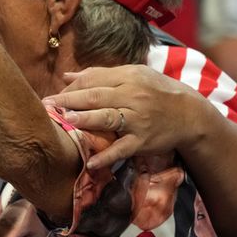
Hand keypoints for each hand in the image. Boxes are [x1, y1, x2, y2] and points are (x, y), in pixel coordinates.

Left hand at [44, 64, 207, 169]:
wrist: (189, 114)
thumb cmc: (156, 91)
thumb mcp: (133, 74)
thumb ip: (99, 74)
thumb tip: (67, 76)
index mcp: (127, 77)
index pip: (93, 80)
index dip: (71, 87)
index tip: (51, 95)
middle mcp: (131, 96)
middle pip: (96, 97)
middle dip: (69, 100)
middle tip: (47, 106)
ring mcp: (137, 120)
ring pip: (107, 119)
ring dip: (85, 120)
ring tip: (65, 121)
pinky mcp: (142, 141)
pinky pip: (122, 149)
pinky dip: (107, 156)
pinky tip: (90, 162)